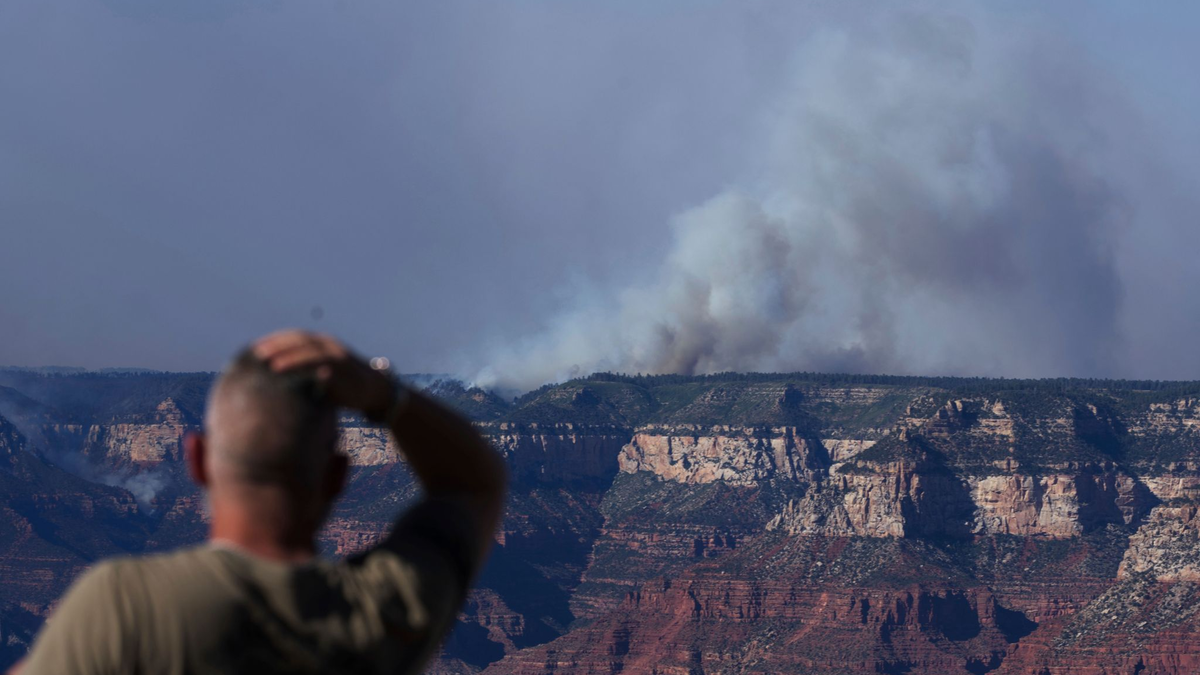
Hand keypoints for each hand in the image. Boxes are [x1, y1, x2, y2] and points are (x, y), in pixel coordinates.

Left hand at [252, 330, 393, 416]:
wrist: (374, 391)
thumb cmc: (342, 386)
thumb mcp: (322, 373)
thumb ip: (303, 371)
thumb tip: (272, 381)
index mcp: (322, 344)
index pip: (295, 337)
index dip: (275, 341)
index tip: (254, 348)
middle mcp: (329, 346)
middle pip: (300, 340)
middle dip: (277, 345)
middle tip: (257, 353)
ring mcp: (338, 357)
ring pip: (311, 352)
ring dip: (290, 357)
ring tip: (272, 365)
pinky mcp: (345, 371)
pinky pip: (324, 367)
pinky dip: (309, 369)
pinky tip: (298, 377)